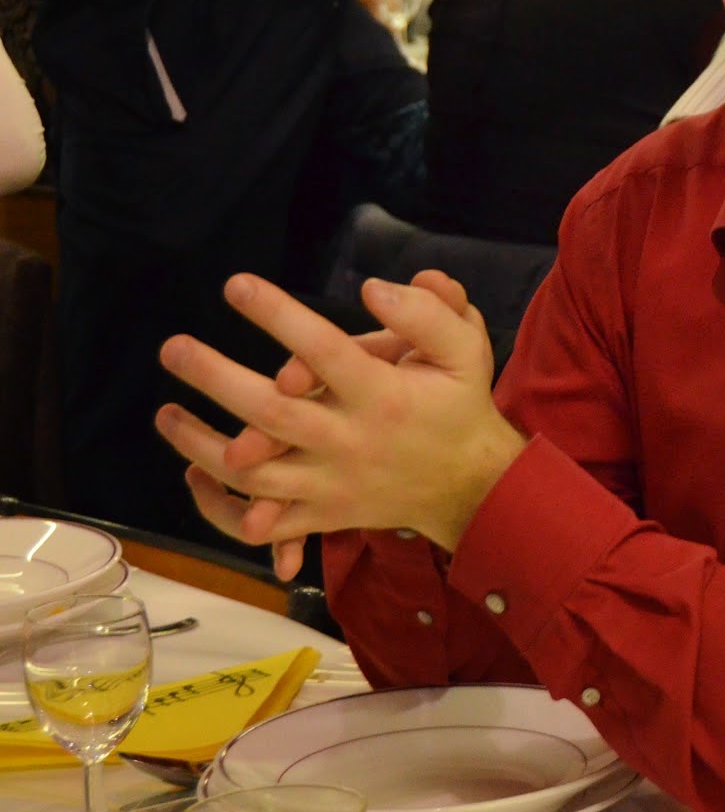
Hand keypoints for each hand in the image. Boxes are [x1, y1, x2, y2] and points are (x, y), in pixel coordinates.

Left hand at [155, 273, 527, 560]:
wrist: (471, 484)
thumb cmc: (460, 404)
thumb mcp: (467, 351)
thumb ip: (428, 316)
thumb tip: (375, 289)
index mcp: (384, 396)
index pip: (325, 350)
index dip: (278, 316)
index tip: (235, 285)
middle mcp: (353, 442)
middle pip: (272, 414)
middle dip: (215, 379)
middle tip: (172, 348)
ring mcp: (333, 484)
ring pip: (254, 475)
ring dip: (201, 445)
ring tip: (166, 413)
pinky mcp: (324, 514)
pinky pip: (264, 525)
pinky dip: (221, 509)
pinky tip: (194, 475)